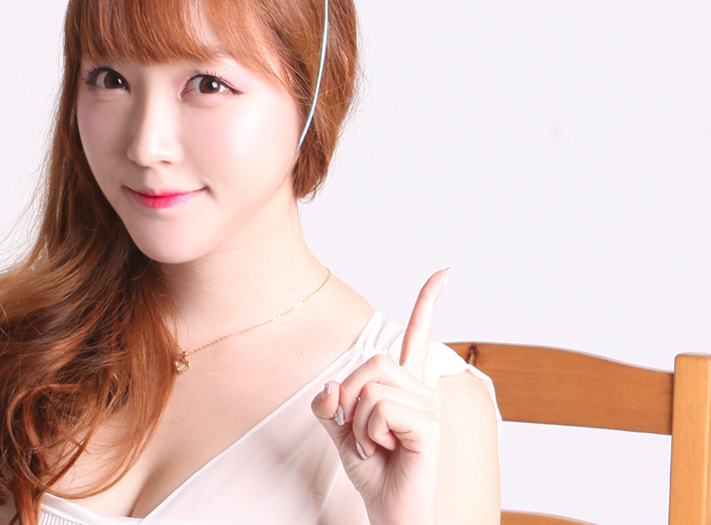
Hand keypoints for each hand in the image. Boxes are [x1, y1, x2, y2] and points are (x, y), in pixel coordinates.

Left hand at [311, 270, 448, 524]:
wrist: (387, 509)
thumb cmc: (371, 468)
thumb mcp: (338, 428)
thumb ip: (329, 402)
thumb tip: (331, 387)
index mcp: (404, 384)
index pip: (418, 334)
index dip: (428, 301)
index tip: (444, 272)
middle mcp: (423, 390)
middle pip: (371, 362)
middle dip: (349, 396)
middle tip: (358, 431)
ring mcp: (430, 407)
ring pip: (371, 387)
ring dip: (357, 422)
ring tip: (373, 445)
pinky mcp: (430, 426)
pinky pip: (380, 409)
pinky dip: (367, 432)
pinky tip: (382, 450)